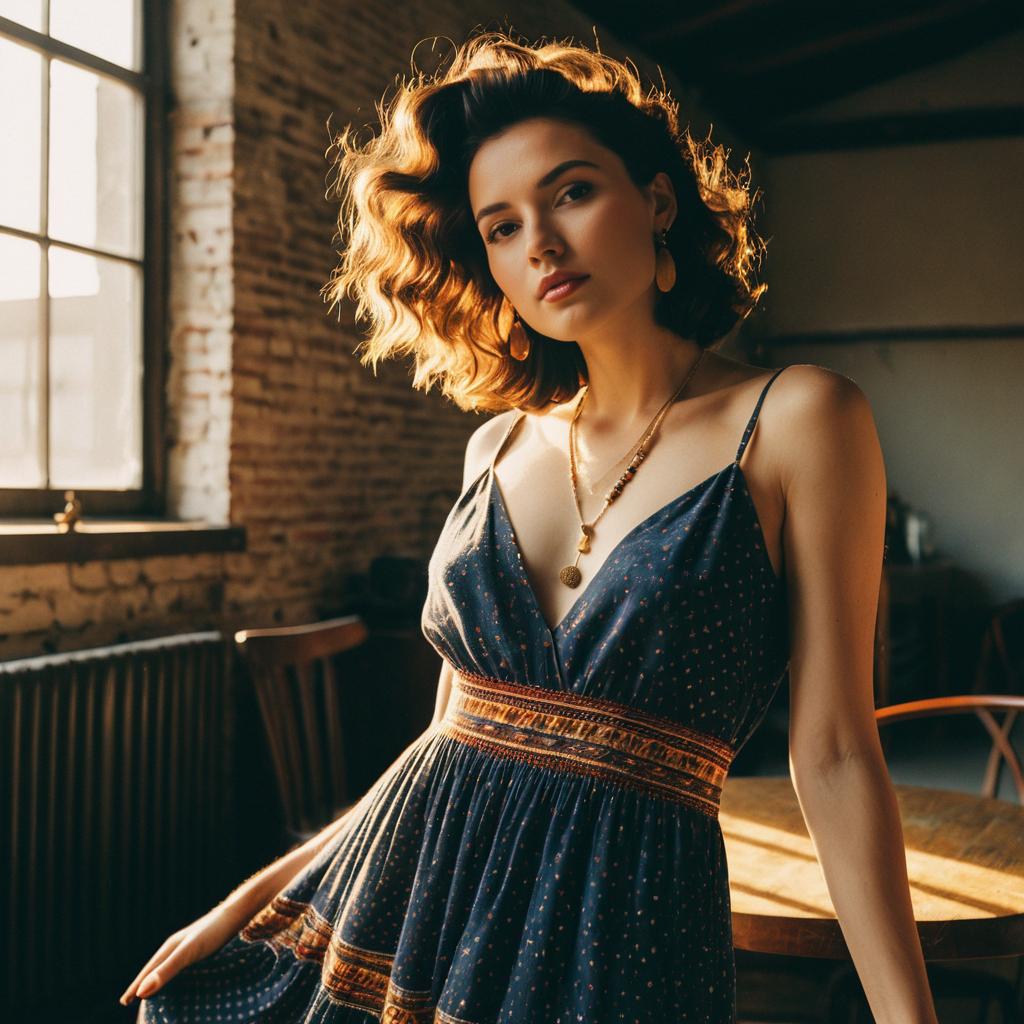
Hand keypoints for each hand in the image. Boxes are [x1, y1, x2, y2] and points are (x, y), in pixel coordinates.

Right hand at [118, 899, 255, 1005]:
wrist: (236, 914)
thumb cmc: (212, 932)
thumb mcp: (188, 952)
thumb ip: (167, 970)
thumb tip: (141, 992)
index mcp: (169, 948)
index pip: (147, 972)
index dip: (136, 987)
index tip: (123, 1002)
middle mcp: (177, 947)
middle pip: (155, 969)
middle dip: (143, 985)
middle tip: (131, 1002)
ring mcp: (190, 947)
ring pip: (169, 968)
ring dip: (159, 982)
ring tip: (153, 995)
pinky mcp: (202, 950)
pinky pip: (184, 968)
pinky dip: (176, 978)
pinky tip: (183, 983)